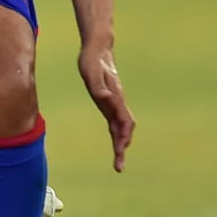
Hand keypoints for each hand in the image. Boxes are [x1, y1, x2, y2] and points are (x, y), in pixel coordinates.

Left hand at [76, 45, 134, 171]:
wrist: (98, 49)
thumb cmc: (92, 61)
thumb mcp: (92, 73)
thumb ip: (99, 87)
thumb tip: (106, 99)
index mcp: (114, 99)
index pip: (121, 124)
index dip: (121, 140)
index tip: (119, 154)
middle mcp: (117, 102)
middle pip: (124, 129)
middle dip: (122, 148)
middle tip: (119, 167)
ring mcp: (115, 102)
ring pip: (121, 126)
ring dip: (121, 143)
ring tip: (118, 159)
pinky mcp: (110, 100)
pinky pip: (116, 120)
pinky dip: (117, 133)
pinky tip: (116, 140)